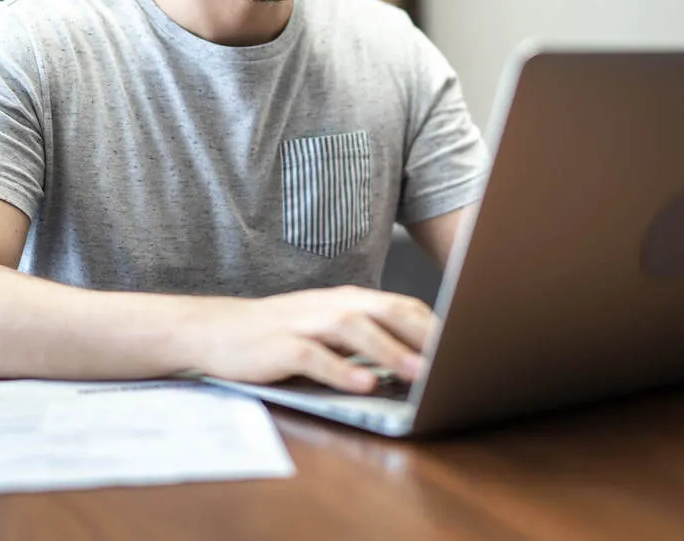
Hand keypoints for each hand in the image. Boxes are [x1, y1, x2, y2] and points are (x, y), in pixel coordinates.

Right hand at [187, 286, 437, 393]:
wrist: (217, 330)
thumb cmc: (281, 333)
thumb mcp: (328, 329)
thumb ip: (368, 337)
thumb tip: (419, 360)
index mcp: (348, 300)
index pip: (402, 306)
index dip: (435, 325)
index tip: (466, 345)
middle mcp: (331, 306)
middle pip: (385, 311)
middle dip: (423, 334)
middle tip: (456, 356)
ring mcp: (304, 324)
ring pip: (354, 329)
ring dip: (389, 349)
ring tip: (418, 371)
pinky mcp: (279, 347)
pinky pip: (314, 357)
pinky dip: (340, 369)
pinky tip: (363, 384)